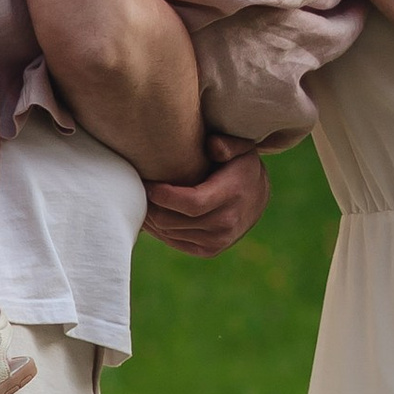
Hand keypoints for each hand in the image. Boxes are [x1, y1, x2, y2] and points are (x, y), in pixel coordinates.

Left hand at [143, 142, 271, 254]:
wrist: (257, 197)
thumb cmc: (240, 165)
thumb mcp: (241, 147)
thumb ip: (228, 143)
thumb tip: (212, 146)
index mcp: (232, 195)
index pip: (192, 203)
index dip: (165, 196)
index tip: (148, 184)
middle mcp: (226, 223)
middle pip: (174, 221)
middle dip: (151, 207)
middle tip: (136, 190)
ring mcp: (218, 241)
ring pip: (170, 233)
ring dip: (151, 219)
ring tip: (140, 200)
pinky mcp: (209, 250)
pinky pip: (175, 242)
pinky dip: (159, 230)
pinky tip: (151, 214)